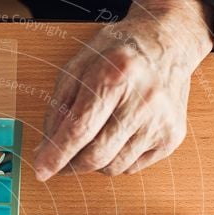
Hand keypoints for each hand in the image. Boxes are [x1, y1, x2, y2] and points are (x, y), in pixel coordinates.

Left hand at [34, 1, 213, 178]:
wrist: (168, 43)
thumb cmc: (117, 54)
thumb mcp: (77, 68)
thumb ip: (58, 109)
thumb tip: (44, 151)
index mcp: (115, 75)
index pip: (80, 130)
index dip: (56, 155)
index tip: (41, 171)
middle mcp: (143, 99)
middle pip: (96, 155)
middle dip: (71, 165)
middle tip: (61, 161)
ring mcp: (161, 121)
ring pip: (113, 167)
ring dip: (94, 162)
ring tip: (95, 136)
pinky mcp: (172, 137)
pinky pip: (132, 167)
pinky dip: (116, 159)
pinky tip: (119, 134)